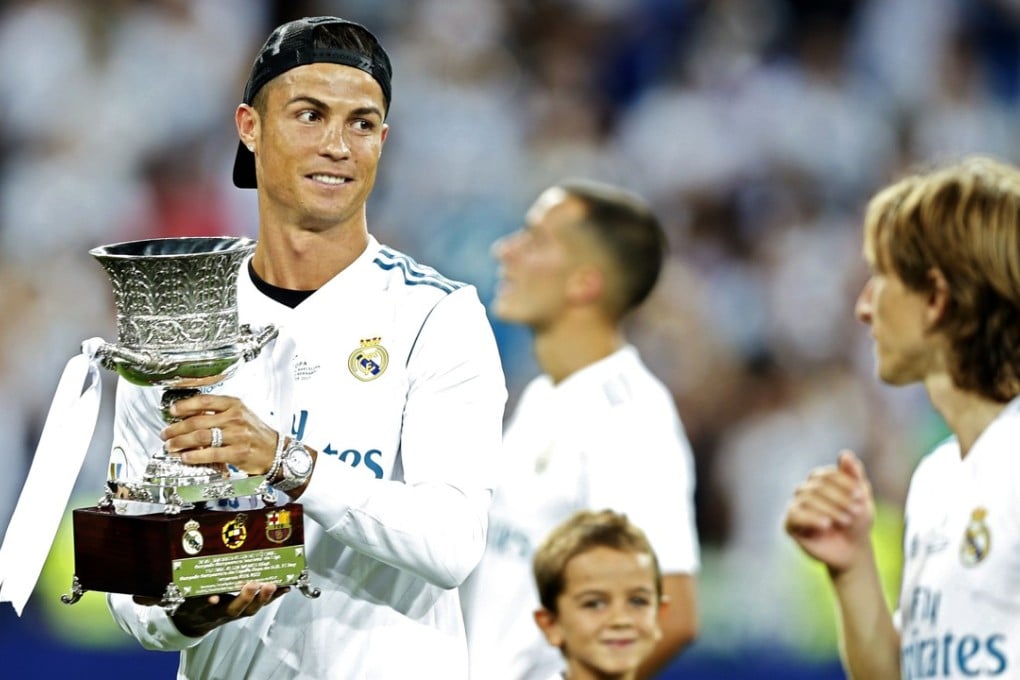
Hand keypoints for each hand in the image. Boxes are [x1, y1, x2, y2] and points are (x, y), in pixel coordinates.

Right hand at [133, 582, 289, 636]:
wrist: (194, 618)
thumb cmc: (183, 602)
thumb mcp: (168, 599)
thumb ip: (154, 596)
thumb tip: (136, 594)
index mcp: (201, 609)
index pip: (204, 607)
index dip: (209, 603)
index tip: (211, 598)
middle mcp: (220, 612)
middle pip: (235, 609)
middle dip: (245, 598)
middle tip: (253, 584)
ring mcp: (236, 610)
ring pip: (252, 608)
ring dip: (264, 597)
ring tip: (273, 584)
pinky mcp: (247, 604)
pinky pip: (264, 601)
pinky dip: (276, 594)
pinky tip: (288, 584)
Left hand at [161, 394, 277, 475]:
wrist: (276, 451)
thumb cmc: (256, 433)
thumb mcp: (241, 415)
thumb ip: (218, 413)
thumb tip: (189, 416)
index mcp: (235, 404)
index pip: (205, 401)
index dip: (184, 405)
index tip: (172, 411)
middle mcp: (236, 417)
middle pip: (197, 421)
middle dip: (176, 428)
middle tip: (165, 434)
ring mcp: (237, 435)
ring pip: (201, 437)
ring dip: (180, 442)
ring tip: (170, 446)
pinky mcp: (238, 453)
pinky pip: (210, 453)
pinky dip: (194, 455)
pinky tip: (185, 456)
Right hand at [784, 449, 874, 575]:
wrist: (852, 550)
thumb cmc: (857, 521)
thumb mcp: (861, 497)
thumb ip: (854, 475)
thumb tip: (845, 453)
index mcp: (819, 480)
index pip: (826, 474)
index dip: (844, 483)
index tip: (861, 496)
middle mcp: (804, 490)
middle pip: (817, 485)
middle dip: (839, 498)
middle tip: (856, 511)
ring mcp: (796, 506)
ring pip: (807, 498)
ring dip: (830, 509)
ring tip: (846, 521)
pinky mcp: (790, 524)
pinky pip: (794, 515)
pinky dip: (811, 518)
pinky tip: (826, 525)